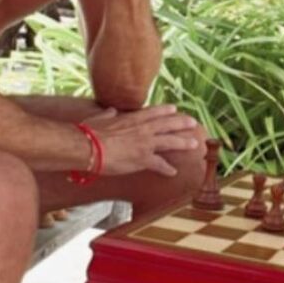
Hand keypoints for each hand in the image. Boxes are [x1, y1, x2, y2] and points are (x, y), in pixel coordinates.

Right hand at [82, 105, 200, 176]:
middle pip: (167, 124)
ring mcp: (145, 144)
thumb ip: (108, 115)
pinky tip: (173, 172)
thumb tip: (110, 110)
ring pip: (170, 142)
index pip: (153, 113)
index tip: (174, 109)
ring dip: (183, 142)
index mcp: (132, 119)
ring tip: (194, 144)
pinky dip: (167, 169)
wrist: (89, 147)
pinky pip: (160, 165)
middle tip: (193, 122)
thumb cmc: (90, 133)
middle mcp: (143, 129)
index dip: (165, 111)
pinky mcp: (143, 159)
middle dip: (181, 123)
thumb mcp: (99, 119)